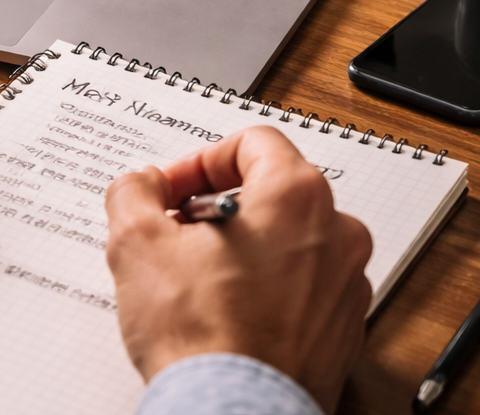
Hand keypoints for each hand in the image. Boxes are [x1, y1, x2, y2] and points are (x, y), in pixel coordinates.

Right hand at [105, 126, 371, 413]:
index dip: (199, 161)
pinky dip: (265, 288)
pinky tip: (223, 312)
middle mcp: (337, 234)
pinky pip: (301, 287)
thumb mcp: (137, 240)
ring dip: (241, 247)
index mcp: (298, 196)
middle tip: (176, 232)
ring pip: (287, 240)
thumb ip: (133, 190)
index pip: (251, 143)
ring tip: (195, 277)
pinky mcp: (343, 332)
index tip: (172, 191)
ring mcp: (346, 287)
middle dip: (216, 206)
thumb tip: (141, 184)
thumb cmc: (202, 337)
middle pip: (270, 190)